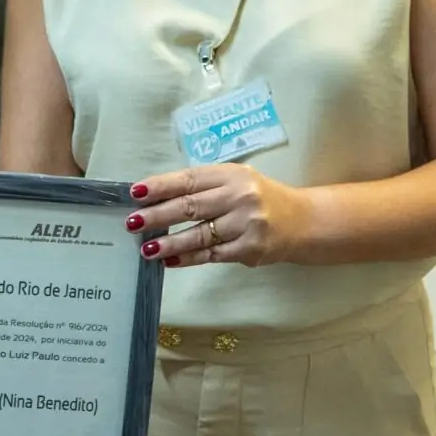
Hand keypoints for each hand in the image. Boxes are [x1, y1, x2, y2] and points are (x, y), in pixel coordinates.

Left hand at [125, 164, 311, 269]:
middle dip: (158, 215)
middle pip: (191, 206)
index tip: (135, 193)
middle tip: (132, 223)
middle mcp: (240, 196)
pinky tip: (170, 260)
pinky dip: (189, 258)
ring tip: (146, 248)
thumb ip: (203, 186)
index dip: (161, 186)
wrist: (303, 222)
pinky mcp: (251, 249)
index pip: (189, 179)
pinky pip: (212, 254)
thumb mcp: (236, 180)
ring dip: (169, 242)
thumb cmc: (260, 198)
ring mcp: (247, 224)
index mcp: (232, 174)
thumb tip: (157, 197)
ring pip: (199, 234)